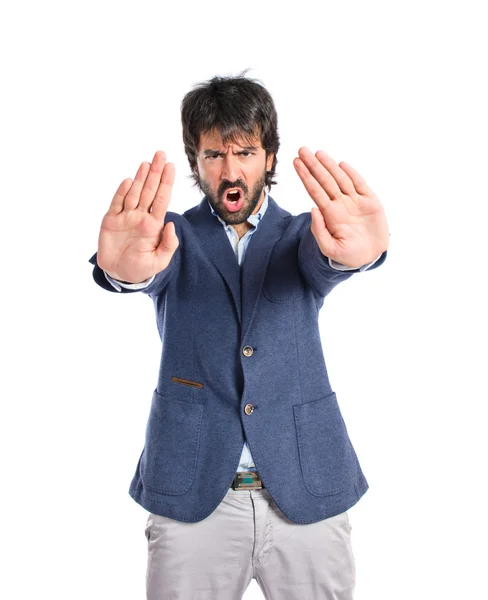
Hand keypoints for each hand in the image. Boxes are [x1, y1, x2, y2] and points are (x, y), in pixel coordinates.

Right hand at [97, 150, 178, 282]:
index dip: (166, 183)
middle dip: (155, 173)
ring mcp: (125, 217)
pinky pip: (117, 203)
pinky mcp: (111, 221)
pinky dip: (122, 192)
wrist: (120, 274)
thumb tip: (171, 225)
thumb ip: (168, 245)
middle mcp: (140, 217)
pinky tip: (128, 181)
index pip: (161, 199)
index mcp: (153, 225)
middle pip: (149, 191)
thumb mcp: (159, 261)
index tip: (171, 167)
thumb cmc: (141, 268)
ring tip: (147, 163)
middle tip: (161, 154)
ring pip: (134, 193)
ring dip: (140, 178)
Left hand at [294, 147, 388, 267]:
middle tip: (302, 150)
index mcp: (330, 214)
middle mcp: (340, 204)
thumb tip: (313, 210)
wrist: (370, 257)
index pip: (315, 191)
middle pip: (324, 181)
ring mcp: (355, 201)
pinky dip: (351, 174)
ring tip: (318, 153)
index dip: (306, 176)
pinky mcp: (370, 202)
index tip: (296, 163)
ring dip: (329, 165)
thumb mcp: (330, 249)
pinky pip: (360, 184)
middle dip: (313, 165)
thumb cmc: (348, 254)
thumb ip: (320, 231)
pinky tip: (341, 164)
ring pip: (340, 179)